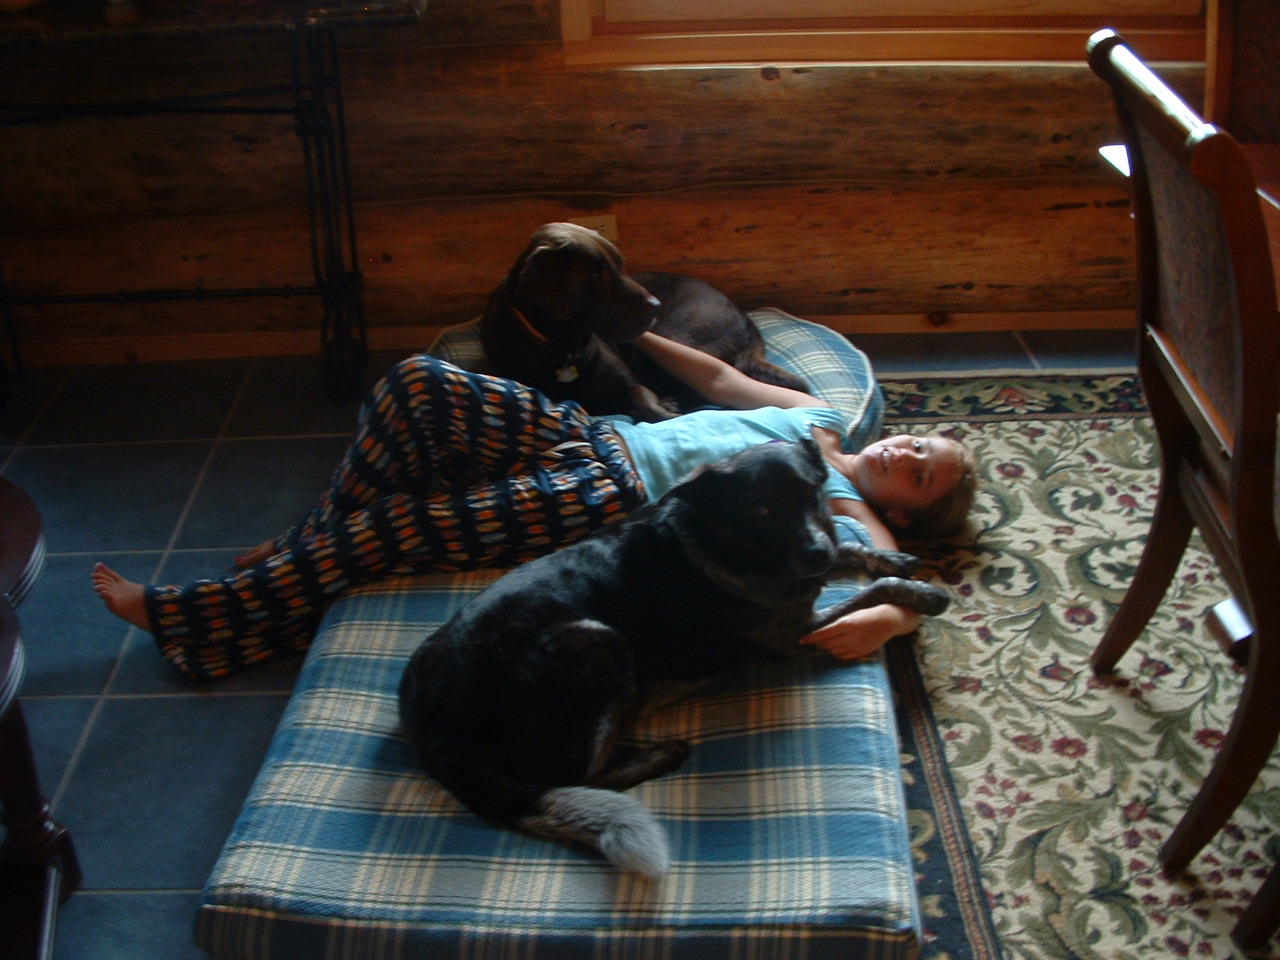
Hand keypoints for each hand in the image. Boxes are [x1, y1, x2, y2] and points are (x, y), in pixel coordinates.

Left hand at [799, 603, 922, 660]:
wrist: (887, 621)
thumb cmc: (866, 615)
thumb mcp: (850, 615)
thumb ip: (837, 625)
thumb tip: (822, 633)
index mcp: (846, 624)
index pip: (823, 634)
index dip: (811, 638)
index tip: (801, 641)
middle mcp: (850, 636)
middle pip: (827, 644)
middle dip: (818, 644)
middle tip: (815, 641)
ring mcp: (856, 646)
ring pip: (834, 651)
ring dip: (827, 648)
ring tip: (826, 644)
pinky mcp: (861, 653)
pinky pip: (843, 657)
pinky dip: (837, 654)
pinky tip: (837, 649)